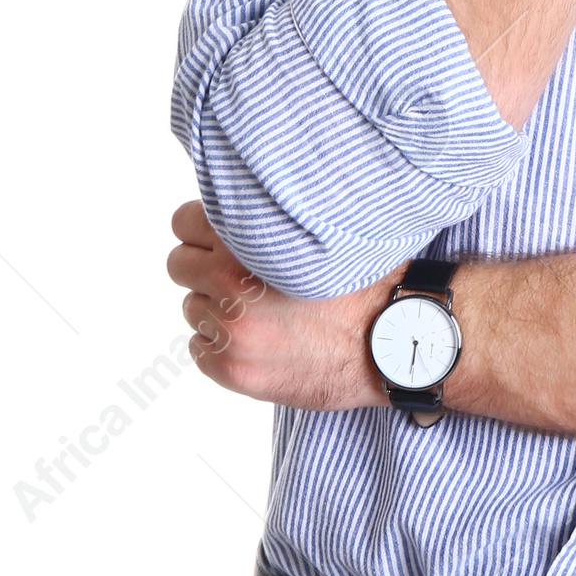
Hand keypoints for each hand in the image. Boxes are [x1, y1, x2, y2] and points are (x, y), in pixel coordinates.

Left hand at [167, 201, 390, 410]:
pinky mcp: (233, 370)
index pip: (184, 222)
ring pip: (192, 308)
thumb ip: (275, 219)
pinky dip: (221, 344)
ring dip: (216, 307)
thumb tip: (242, 206)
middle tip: (238, 276)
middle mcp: (230, 283)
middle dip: (203, 268)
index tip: (221, 239)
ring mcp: (230, 330)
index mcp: (250, 240)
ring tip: (261, 310)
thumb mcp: (324, 230)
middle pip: (179, 265)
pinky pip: (199, 349)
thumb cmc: (368, 282)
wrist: (396, 340)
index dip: (204, 229)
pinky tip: (259, 338)